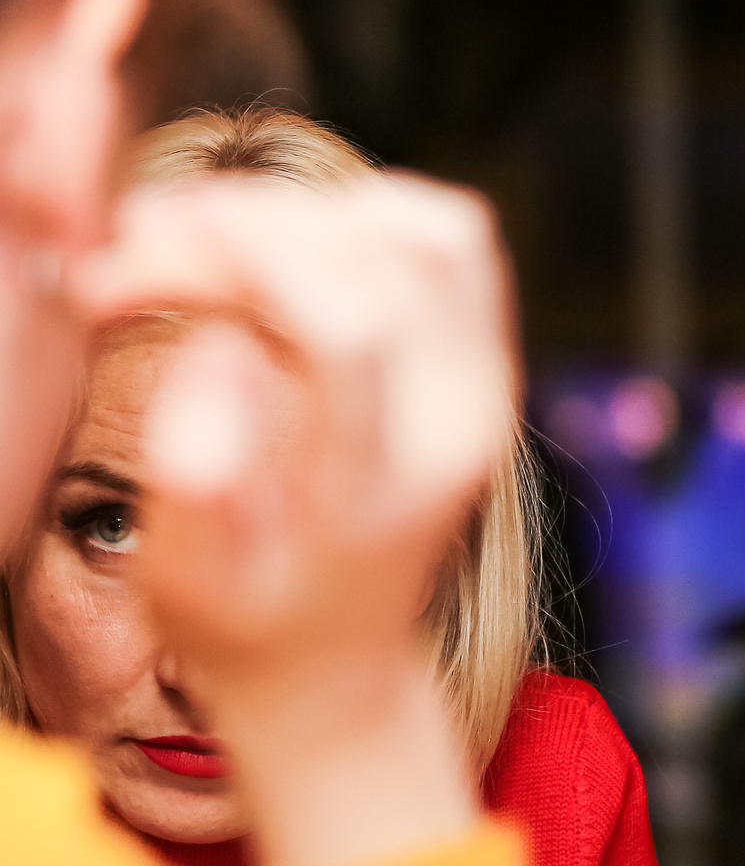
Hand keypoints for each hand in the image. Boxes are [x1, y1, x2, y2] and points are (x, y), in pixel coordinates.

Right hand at [71, 172, 518, 865]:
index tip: (152, 231)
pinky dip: (350, 214)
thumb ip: (193, 476)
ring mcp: (486, 387)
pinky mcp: (481, 359)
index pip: (354, 330)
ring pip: (436, 230)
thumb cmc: (243, 622)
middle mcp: (460, 426)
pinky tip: (257, 244)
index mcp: (386, 486)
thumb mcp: (183, 583)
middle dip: (259, 220)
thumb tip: (221, 351)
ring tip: (191, 235)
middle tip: (138, 242)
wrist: (336, 659)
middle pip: (397, 256)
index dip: (256, 253)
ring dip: (306, 206)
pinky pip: (445, 243)